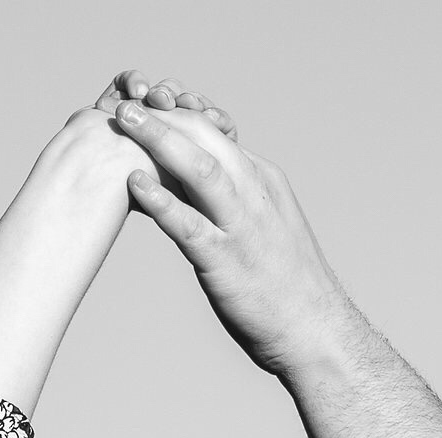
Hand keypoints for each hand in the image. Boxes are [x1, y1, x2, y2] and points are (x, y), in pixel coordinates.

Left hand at [101, 69, 363, 382]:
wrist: (317, 334)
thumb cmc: (287, 289)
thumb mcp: (264, 230)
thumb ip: (234, 204)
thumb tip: (195, 191)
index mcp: (263, 183)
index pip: (217, 136)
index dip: (180, 117)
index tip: (148, 106)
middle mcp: (255, 196)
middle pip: (207, 140)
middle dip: (165, 115)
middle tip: (126, 99)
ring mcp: (243, 227)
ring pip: (201, 169)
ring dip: (159, 140)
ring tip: (123, 121)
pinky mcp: (229, 262)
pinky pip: (191, 225)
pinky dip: (162, 201)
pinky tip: (134, 183)